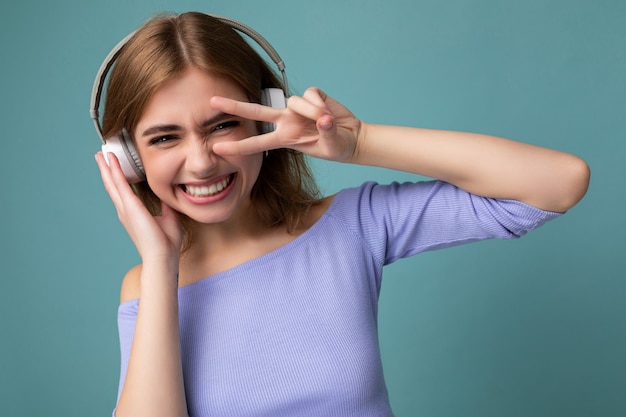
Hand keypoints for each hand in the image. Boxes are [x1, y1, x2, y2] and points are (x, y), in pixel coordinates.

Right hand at [95, 152, 182, 264]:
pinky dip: (115, 170)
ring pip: (112, 182)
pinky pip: (120, 183)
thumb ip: (165, 206)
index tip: (113, 166)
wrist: (163, 256)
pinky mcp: (130, 206)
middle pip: (112, 185)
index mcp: (133, 214)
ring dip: (106, 167)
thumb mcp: (168, 218)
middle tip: (100, 156)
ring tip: (100, 154)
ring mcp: (126, 208)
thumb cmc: (166, 243)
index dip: (117, 178)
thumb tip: (167, 195)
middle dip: (106, 170)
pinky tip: (110, 160)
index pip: (123, 192)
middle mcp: (125, 210)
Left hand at [210, 87, 362, 161]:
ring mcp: (297, 108)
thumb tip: (324, 120)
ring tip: (327, 122)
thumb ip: (327, 133)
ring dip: (312, 112)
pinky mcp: (312, 96)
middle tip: (211, 102)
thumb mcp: (331, 147)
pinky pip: (311, 95)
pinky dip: (320, 103)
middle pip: (255, 112)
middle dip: (234, 106)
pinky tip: (329, 112)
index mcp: (285, 138)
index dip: (237, 146)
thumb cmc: (337, 147)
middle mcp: (286, 121)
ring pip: (295, 101)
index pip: (256, 143)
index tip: (216, 149)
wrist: (352, 138)